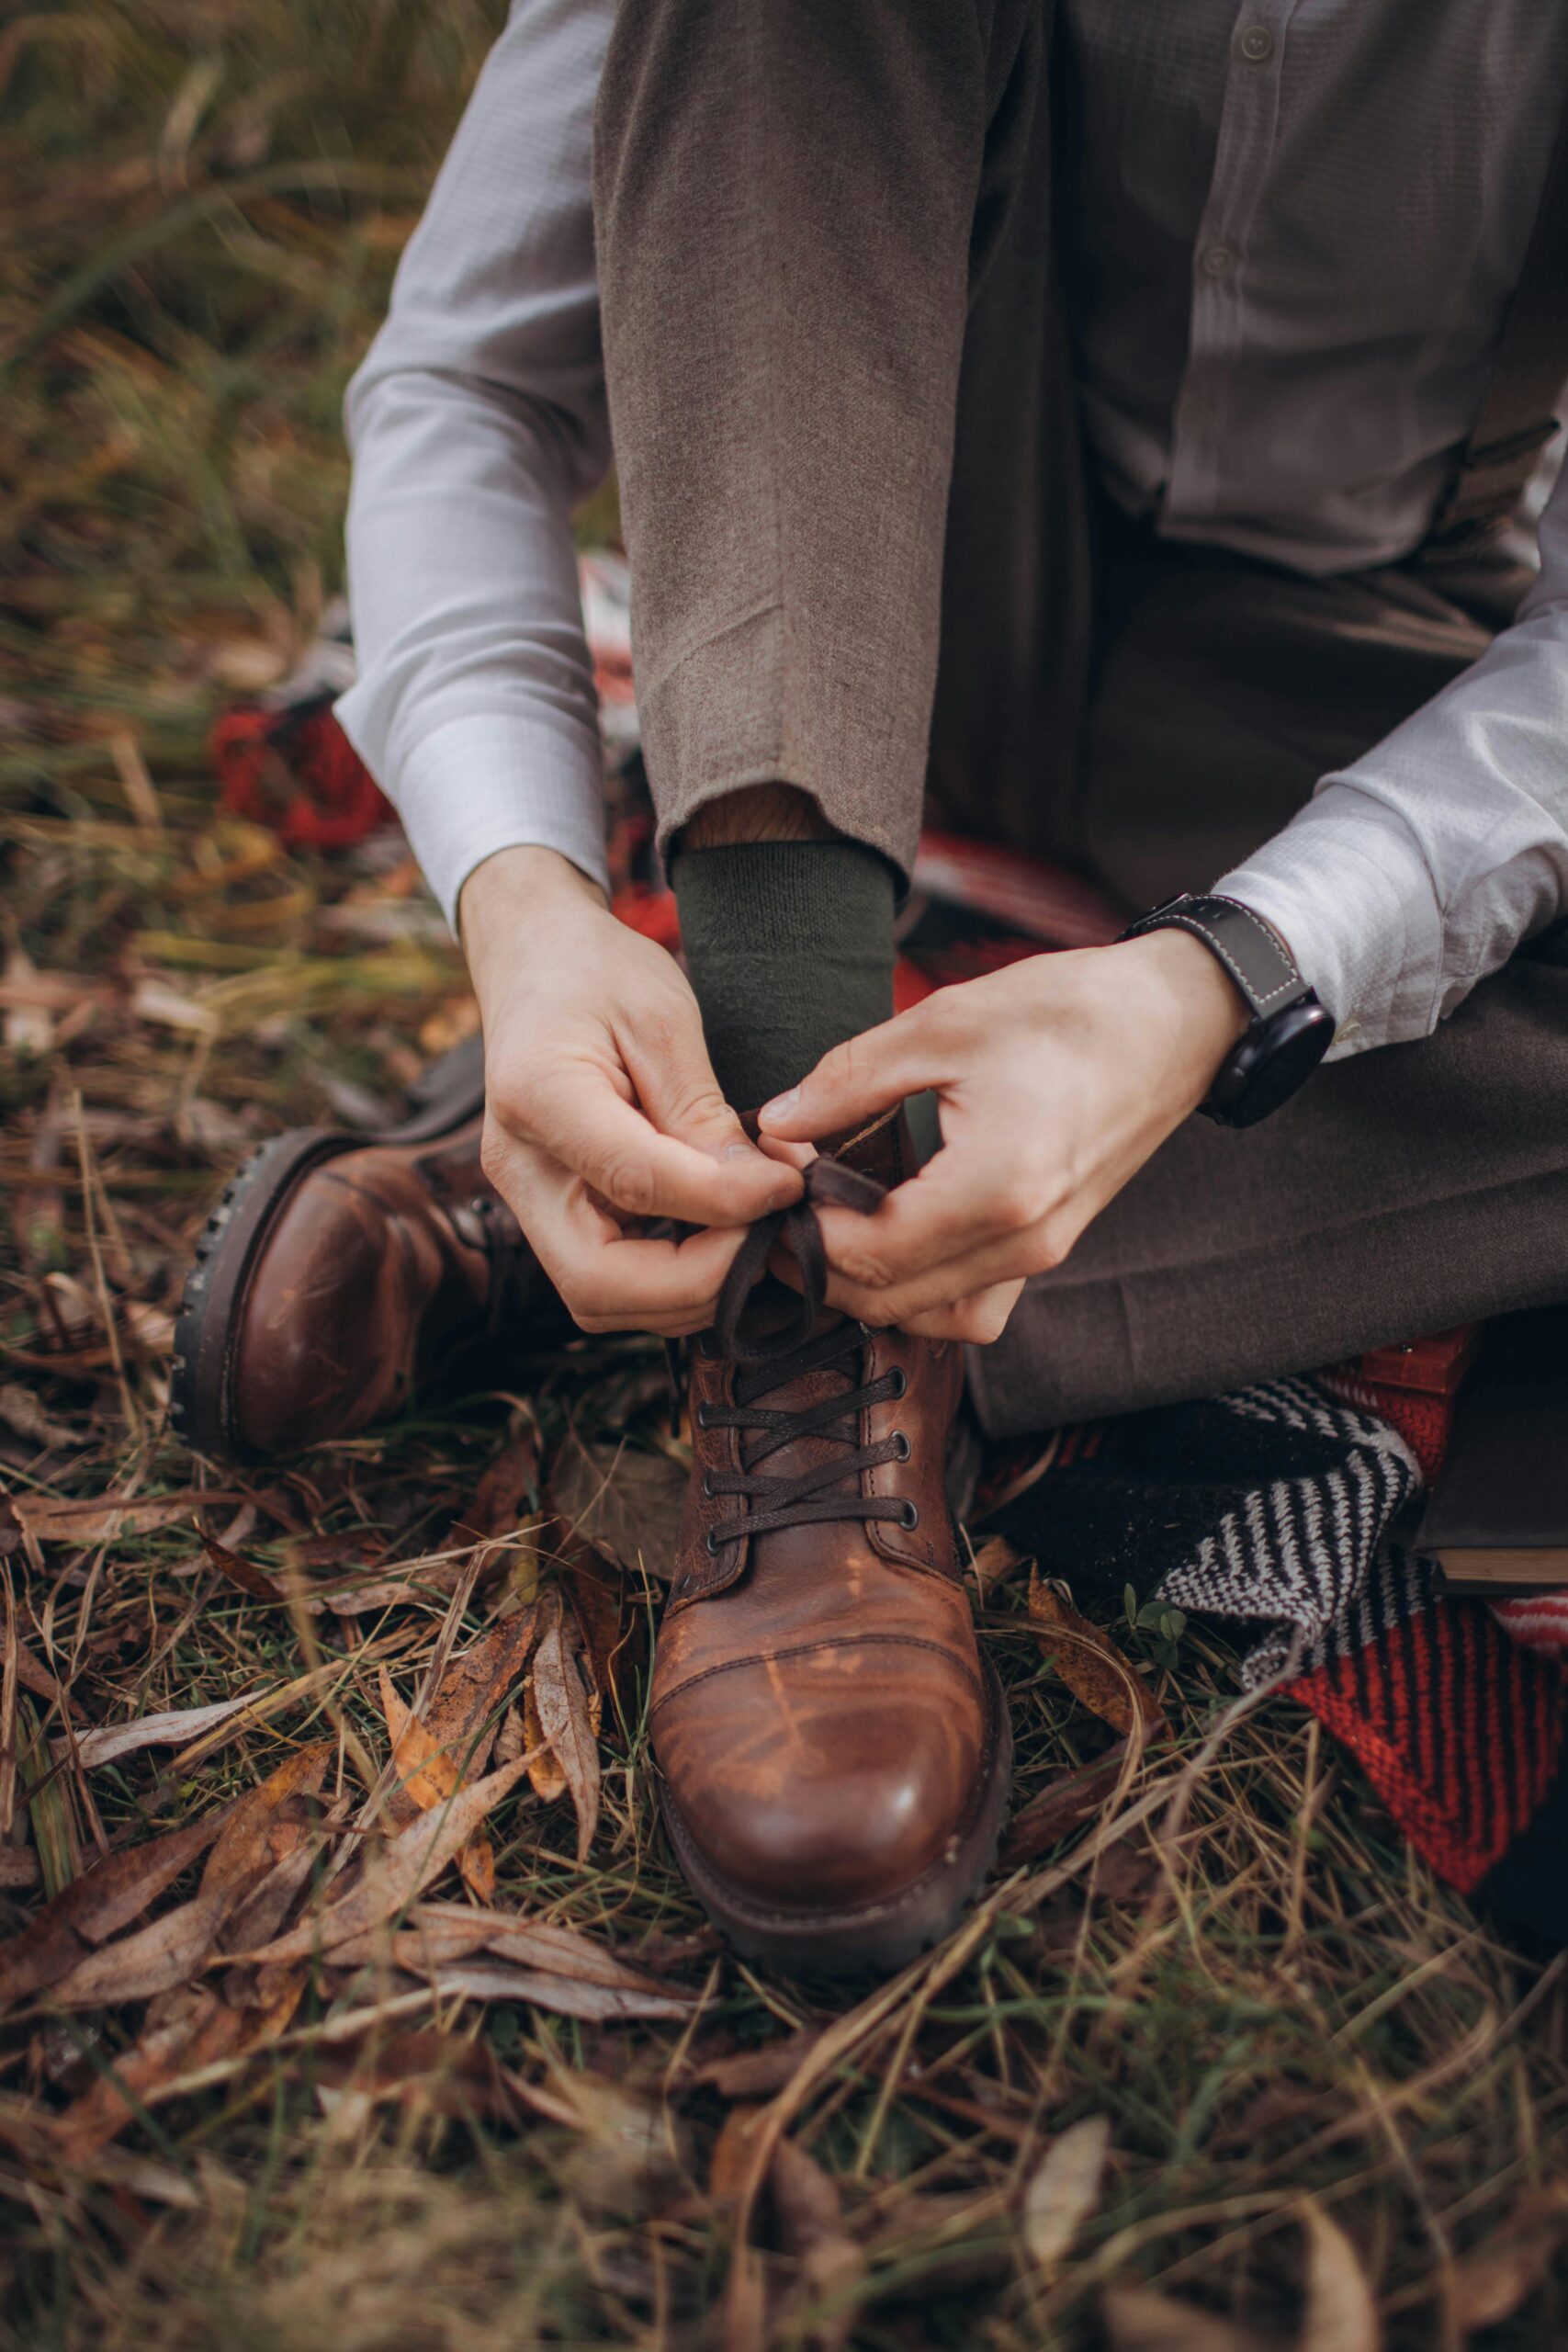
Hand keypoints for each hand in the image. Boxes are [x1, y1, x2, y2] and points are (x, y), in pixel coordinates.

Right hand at [461, 846, 800, 1335]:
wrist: (534, 959)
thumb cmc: (598, 973)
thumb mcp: (663, 1020)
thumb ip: (703, 1115)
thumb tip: (763, 1193)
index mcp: (538, 1097)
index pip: (635, 1181)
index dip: (724, 1202)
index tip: (788, 1188)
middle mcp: (518, 1168)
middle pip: (596, 1283)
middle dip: (698, 1281)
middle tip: (769, 1236)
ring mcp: (529, 1200)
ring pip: (601, 1299)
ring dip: (689, 1291)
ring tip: (753, 1234)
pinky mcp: (553, 1214)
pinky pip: (610, 1279)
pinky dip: (673, 1279)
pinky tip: (722, 1237)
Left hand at [757, 930, 1248, 1343]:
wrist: (1175, 1022)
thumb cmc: (1070, 1012)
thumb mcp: (943, 1024)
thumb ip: (849, 1080)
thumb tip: (777, 1123)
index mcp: (995, 1188)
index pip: (865, 1254)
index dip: (801, 1228)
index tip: (773, 1178)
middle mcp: (1023, 1242)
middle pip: (888, 1302)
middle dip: (820, 1265)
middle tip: (782, 1208)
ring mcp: (1043, 1254)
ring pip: (931, 1319)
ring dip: (868, 1287)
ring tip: (829, 1224)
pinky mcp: (1050, 1248)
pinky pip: (973, 1306)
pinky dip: (921, 1291)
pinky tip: (890, 1234)